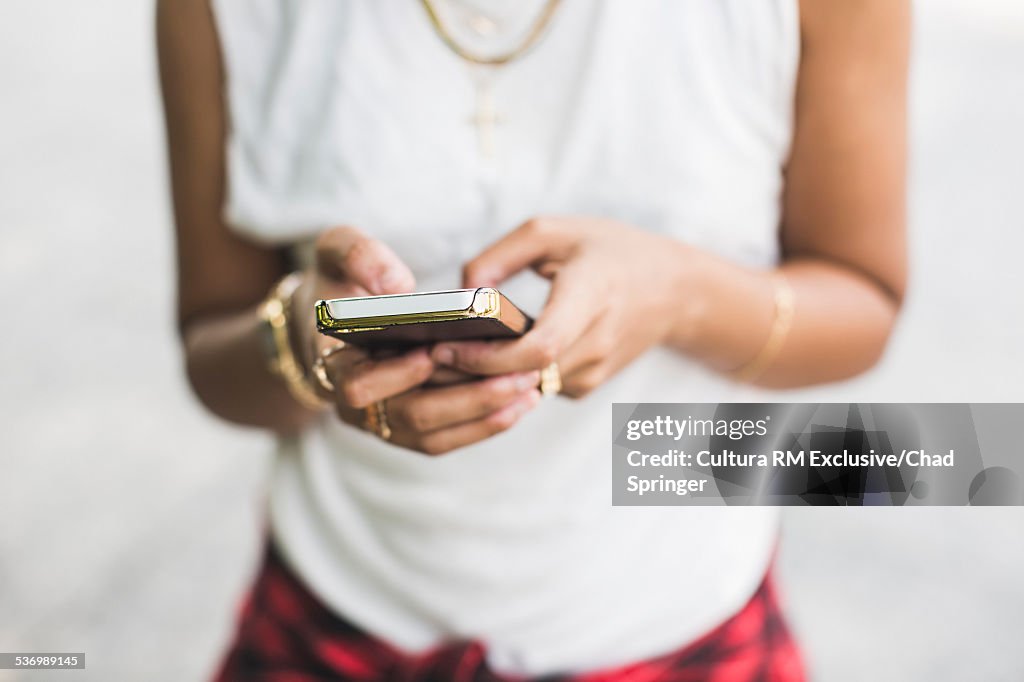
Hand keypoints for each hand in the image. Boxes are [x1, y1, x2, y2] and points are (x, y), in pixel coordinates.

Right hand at [295, 226, 541, 454]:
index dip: (396, 375)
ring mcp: (383, 422)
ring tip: (529, 386)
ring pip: (434, 435)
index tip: (432, 353)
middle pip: (411, 417)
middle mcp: (354, 405)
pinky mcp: (410, 429)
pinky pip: (448, 438)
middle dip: (465, 399)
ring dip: (484, 415)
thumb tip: (398, 285)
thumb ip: (357, 254)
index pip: (358, 386)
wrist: (336, 320)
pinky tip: (521, 401)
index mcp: (331, 363)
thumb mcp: (335, 251)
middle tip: (514, 375)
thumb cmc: (340, 282)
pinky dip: (485, 424)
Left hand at [431, 217, 688, 397]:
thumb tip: (460, 291)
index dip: (488, 358)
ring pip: (524, 388)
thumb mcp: (555, 231)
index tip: (446, 346)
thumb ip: (501, 255)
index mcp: (590, 297)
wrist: (675, 290)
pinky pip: (535, 387)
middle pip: (521, 377)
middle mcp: (594, 343)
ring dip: (482, 379)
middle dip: (468, 372)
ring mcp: (592, 371)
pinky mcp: (585, 386)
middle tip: (424, 355)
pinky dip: (506, 378)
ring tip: (441, 355)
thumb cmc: (610, 250)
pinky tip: (481, 357)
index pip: (538, 348)